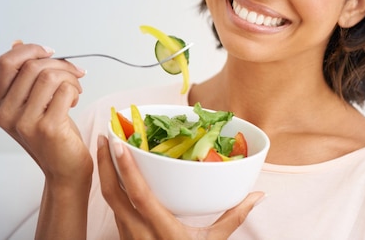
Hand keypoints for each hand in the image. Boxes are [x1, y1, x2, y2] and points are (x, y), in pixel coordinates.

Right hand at [0, 41, 91, 183]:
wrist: (65, 169)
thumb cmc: (54, 134)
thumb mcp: (34, 102)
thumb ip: (25, 76)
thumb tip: (17, 44)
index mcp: (1, 104)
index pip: (5, 63)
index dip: (30, 50)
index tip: (51, 52)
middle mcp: (7, 113)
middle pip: (32, 66)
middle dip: (60, 64)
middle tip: (75, 74)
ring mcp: (25, 122)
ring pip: (49, 76)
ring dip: (70, 77)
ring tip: (75, 90)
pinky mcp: (47, 128)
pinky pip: (64, 90)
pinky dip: (74, 89)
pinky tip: (74, 101)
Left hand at [97, 134, 264, 239]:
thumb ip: (234, 217)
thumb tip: (259, 195)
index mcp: (163, 232)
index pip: (139, 196)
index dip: (126, 169)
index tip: (119, 144)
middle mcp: (139, 234)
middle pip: (113, 195)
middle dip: (104, 163)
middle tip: (104, 135)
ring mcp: (127, 238)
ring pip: (109, 201)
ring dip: (105, 174)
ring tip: (106, 148)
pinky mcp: (124, 239)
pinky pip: (114, 210)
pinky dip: (112, 188)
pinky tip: (115, 174)